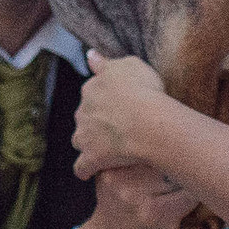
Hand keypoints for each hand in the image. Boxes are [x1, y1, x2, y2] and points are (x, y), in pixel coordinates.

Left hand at [71, 53, 168, 180]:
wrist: (147, 121)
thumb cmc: (144, 90)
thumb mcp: (129, 64)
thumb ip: (106, 62)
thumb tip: (90, 56)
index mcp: (92, 88)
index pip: (92, 93)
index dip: (105, 100)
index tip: (119, 106)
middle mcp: (83, 110)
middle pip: (85, 116)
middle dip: (97, 122)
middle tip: (119, 127)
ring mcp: (84, 135)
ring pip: (81, 140)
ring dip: (90, 143)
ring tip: (108, 149)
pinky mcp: (91, 157)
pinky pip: (82, 166)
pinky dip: (86, 169)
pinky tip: (91, 172)